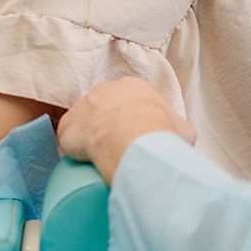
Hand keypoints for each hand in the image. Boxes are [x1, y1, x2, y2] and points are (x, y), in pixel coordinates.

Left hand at [56, 77, 195, 184]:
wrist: (132, 138)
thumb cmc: (160, 132)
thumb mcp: (182, 129)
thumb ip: (176, 129)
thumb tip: (178, 139)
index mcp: (132, 88)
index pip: (128, 100)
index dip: (131, 119)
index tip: (134, 136)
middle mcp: (104, 90)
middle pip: (103, 108)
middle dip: (108, 126)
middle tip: (117, 148)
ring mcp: (82, 106)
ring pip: (85, 123)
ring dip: (91, 137)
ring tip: (103, 158)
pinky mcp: (67, 126)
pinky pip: (69, 139)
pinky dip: (76, 151)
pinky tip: (86, 163)